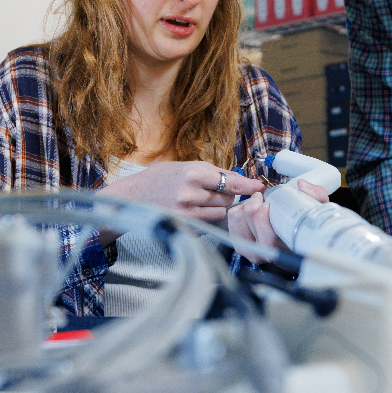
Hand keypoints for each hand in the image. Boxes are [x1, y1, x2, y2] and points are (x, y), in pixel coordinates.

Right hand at [96, 161, 264, 240]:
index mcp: (193, 172)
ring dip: (216, 209)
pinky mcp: (184, 226)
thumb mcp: (184, 166)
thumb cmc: (158, 179)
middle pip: (228, 199)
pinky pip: (207, 224)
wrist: (132, 197)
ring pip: (220, 214)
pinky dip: (205, 219)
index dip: (248, 185)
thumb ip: (211, 172)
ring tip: (199, 202)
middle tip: (212, 193)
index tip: (260, 187)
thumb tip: (239, 179)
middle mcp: (191, 192)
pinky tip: (191, 212)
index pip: (230, 181)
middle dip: (225, 197)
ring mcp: (187, 212)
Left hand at [226, 181, 330, 257]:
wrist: (294, 242)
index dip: (263, 217)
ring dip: (246, 206)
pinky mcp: (241, 244)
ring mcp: (250, 251)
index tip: (268, 204)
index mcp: (283, 251)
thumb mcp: (319, 211)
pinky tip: (251, 210)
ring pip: (237, 218)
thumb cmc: (306, 228)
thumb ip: (315, 195)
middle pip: (248, 220)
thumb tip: (302, 185)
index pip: (266, 240)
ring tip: (258, 204)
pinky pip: (232, 220)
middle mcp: (264, 254)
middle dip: (255, 203)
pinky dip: (239, 209)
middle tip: (264, 199)